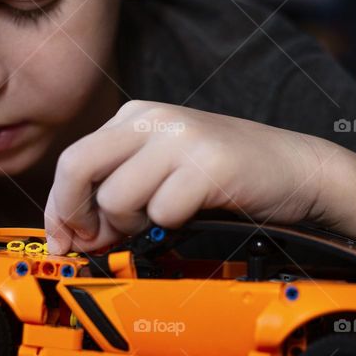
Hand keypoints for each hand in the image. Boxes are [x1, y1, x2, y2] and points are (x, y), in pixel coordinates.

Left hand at [44, 100, 326, 253]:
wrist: (296, 168)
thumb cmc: (226, 176)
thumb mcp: (162, 169)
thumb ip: (117, 187)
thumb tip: (74, 232)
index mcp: (135, 116)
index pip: (72, 160)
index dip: (60, 207)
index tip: (64, 239)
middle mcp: (152, 118)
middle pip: (78, 168)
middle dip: (79, 215)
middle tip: (100, 239)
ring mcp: (181, 138)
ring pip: (116, 197)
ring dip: (133, 224)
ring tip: (164, 218)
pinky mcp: (209, 164)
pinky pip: (162, 212)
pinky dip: (173, 225)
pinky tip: (195, 212)